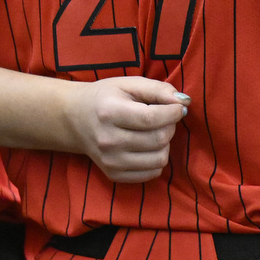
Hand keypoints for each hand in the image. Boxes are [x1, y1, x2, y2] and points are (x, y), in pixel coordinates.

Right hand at [60, 76, 189, 182]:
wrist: (75, 119)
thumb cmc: (106, 98)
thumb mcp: (129, 84)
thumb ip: (159, 89)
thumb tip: (184, 102)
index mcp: (109, 113)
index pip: (152, 118)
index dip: (173, 113)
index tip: (178, 108)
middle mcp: (108, 140)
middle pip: (158, 139)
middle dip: (170, 126)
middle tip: (164, 118)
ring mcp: (110, 161)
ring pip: (159, 159)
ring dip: (165, 144)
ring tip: (154, 132)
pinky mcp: (114, 174)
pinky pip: (152, 173)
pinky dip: (157, 159)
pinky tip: (148, 146)